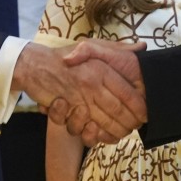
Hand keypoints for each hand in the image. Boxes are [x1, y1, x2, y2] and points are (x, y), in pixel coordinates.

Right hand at [14, 40, 146, 145]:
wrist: (35, 64)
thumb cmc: (65, 55)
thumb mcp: (92, 45)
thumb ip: (118, 48)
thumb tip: (142, 45)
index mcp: (101, 68)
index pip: (126, 92)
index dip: (138, 106)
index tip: (145, 113)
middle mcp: (91, 83)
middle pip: (118, 111)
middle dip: (130, 122)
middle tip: (136, 126)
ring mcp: (79, 98)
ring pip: (104, 122)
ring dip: (116, 131)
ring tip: (123, 131)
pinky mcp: (67, 111)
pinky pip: (86, 129)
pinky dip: (96, 135)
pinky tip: (102, 132)